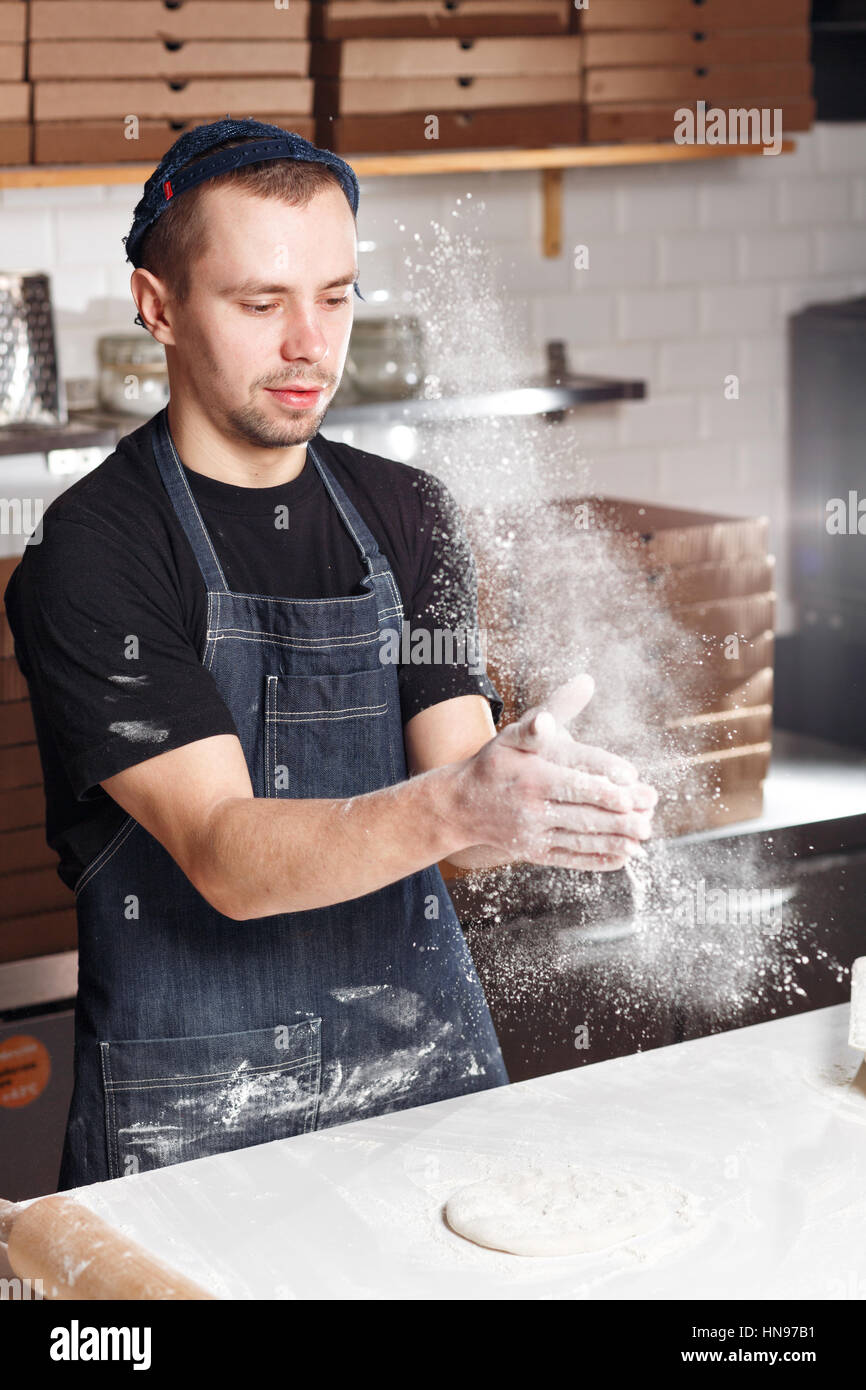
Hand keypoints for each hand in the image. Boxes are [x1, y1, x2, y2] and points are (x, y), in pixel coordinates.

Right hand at [456, 674, 656, 870]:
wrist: (461, 805)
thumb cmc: (496, 762)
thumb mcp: (518, 731)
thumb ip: (554, 709)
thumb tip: (586, 681)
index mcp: (533, 774)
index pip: (576, 777)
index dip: (605, 779)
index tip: (632, 779)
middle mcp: (532, 806)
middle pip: (584, 811)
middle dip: (620, 814)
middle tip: (648, 813)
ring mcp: (533, 833)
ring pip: (581, 837)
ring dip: (615, 838)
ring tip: (642, 834)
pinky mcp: (535, 853)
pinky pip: (571, 858)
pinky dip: (599, 860)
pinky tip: (623, 855)